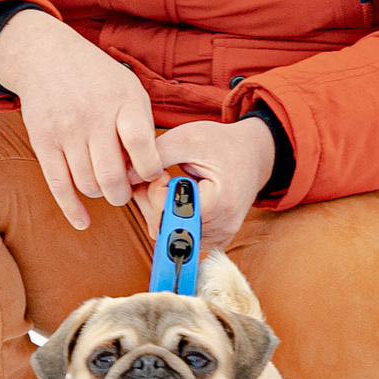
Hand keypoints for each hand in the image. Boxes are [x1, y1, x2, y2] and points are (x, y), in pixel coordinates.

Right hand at [0, 10, 156, 230]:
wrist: (46, 57)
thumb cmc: (98, 79)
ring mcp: (65, 130)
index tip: (151, 173)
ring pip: (87, 185)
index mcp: (122, 101)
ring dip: (101, 194)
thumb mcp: (129, 89)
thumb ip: (142, 127)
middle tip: (125, 189)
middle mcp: (93, 116)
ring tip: (104, 183)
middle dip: (123, 193)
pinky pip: (58, 186)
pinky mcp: (43, 142)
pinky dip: (72, 210)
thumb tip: (151, 173)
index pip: (141, 145)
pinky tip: (83, 221)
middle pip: (112, 177)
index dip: (150, 170)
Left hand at [131, 114, 276, 253]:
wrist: (252, 155)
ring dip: (158, 211)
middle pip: (165, 228)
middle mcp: (222, 228)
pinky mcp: (213, 240)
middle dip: (151, 201)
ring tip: (166, 185)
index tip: (163, 171)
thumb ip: (156, 153)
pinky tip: (173, 198)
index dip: (155, 191)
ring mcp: (218, 238)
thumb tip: (125, 174)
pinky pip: (179, 237)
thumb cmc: (222, 144)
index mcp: (219, 203)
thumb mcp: (189, 138)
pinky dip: (169, 219)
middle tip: (158, 177)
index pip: (169, 211)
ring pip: (168, 236)